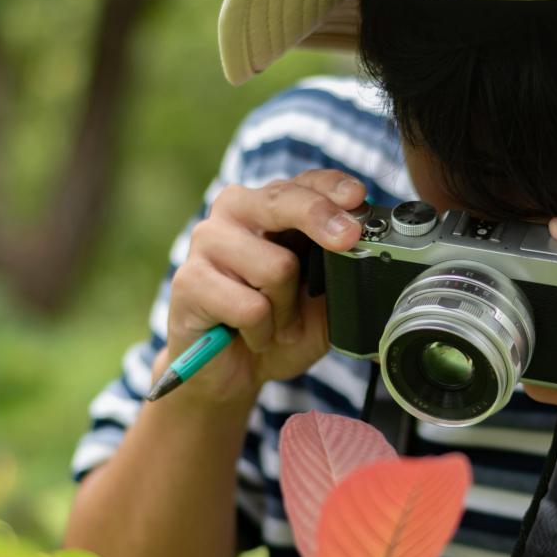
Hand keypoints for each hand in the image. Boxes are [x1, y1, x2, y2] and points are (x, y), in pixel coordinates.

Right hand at [162, 169, 366, 405]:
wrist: (231, 373)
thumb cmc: (277, 327)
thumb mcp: (322, 302)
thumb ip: (339, 274)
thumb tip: (367, 253)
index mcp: (270, 207)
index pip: (304, 183)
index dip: (333, 188)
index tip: (359, 198)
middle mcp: (235, 212)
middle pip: (283, 202)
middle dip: (320, 219)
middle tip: (347, 240)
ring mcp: (207, 242)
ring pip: (276, 267)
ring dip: (288, 310)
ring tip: (276, 324)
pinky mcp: (189, 281)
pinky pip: (251, 307)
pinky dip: (263, 332)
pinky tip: (251, 336)